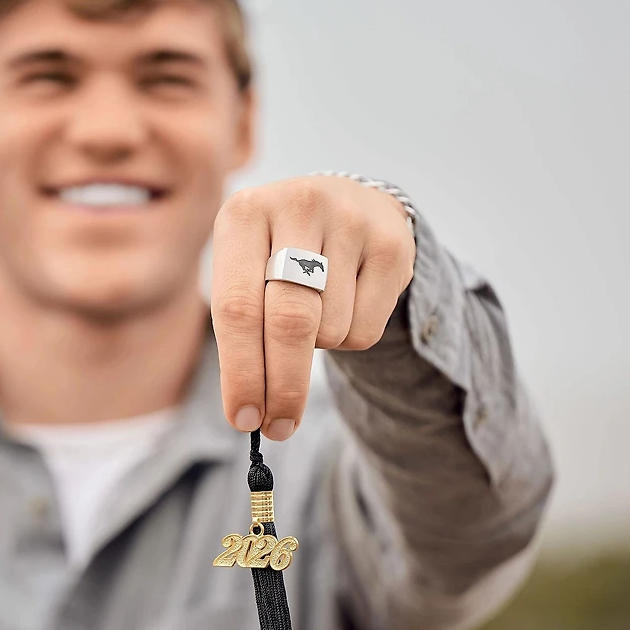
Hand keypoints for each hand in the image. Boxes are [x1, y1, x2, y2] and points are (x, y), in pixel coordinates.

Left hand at [211, 176, 415, 440]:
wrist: (344, 203)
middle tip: (278, 427)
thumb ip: (239, 328)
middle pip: (290, 323)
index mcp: (244, 213)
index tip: (242, 420)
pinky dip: (349, 340)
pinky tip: (343, 306)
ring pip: (331, 329)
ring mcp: (350, 220)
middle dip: (283, 387)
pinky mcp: (392, 243)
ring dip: (318, 349)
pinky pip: (367, 328)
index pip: (237, 308)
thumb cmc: (276, 252)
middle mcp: (298, 205)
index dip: (240, 371)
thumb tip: (247, 412)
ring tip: (315, 315)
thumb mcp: (244, 268)